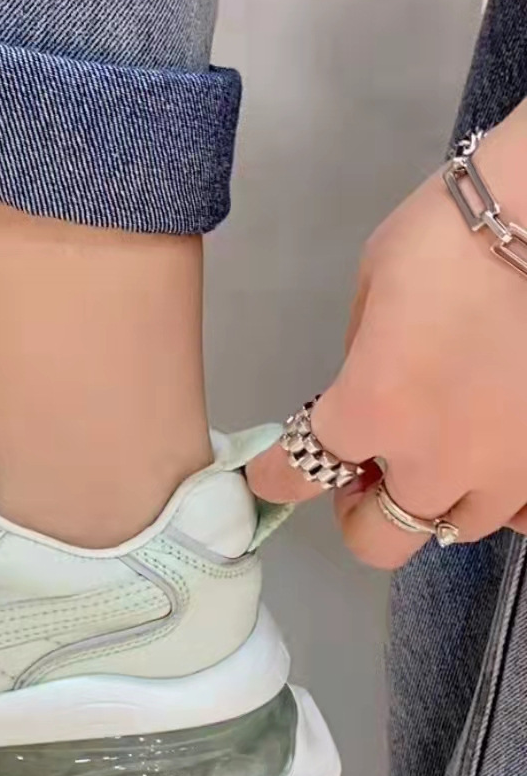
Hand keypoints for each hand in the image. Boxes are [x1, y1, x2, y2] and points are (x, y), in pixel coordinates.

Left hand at [247, 107, 526, 566]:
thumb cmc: (449, 237)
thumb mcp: (373, 287)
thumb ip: (361, 356)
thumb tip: (365, 386)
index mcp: (371, 411)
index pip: (296, 475)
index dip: (276, 475)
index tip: (274, 470)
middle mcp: (436, 461)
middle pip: (377, 538)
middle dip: (360, 509)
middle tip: (367, 470)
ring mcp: (506, 471)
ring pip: (454, 530)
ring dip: (434, 499)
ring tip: (444, 453)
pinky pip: (523, 516)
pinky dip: (504, 499)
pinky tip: (499, 454)